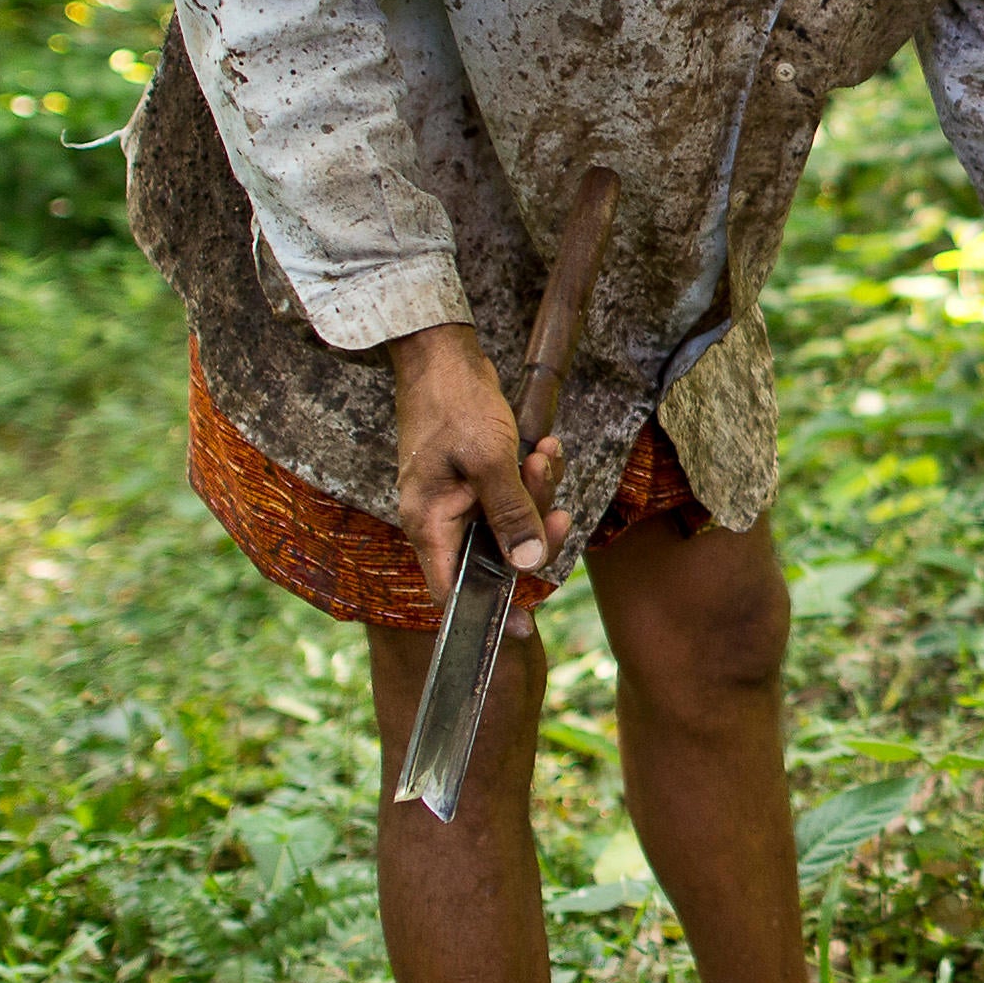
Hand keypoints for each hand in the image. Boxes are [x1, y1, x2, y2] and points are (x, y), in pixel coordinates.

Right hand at [389, 324, 571, 606]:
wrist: (443, 354)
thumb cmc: (456, 403)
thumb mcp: (490, 460)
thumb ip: (510, 515)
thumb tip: (528, 566)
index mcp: (428, 524)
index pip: (453, 591)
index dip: (489, 611)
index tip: (526, 627)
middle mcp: (440, 519)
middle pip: (495, 556)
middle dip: (533, 531)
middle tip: (555, 508)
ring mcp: (458, 500)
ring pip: (511, 523)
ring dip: (538, 495)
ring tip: (544, 455)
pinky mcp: (476, 480)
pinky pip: (513, 496)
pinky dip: (533, 478)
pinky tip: (544, 448)